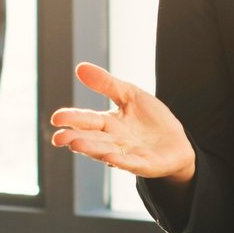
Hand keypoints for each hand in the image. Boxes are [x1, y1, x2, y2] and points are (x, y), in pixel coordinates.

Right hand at [49, 62, 195, 183]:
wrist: (177, 142)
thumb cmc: (151, 119)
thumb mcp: (130, 95)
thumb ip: (106, 84)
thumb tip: (79, 67)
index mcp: (109, 124)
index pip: (87, 120)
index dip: (72, 119)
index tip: (56, 118)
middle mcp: (114, 141)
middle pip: (91, 139)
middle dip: (75, 138)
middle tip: (58, 137)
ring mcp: (128, 154)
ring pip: (106, 152)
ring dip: (91, 149)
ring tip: (76, 144)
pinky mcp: (146, 165)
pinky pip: (132, 163)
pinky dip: (121, 161)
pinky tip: (110, 157)